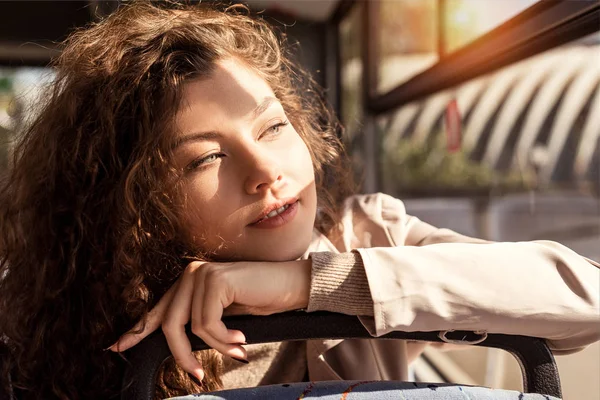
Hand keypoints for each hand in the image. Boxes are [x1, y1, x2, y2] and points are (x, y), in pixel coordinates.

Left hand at [109, 259, 310, 380]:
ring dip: (216, 347)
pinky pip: (207, 325)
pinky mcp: (215, 281)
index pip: (159, 309)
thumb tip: (178, 346)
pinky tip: (242, 337)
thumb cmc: (261, 301)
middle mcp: (191, 273)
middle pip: (169, 324)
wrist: (291, 286)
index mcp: (189, 281)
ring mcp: (202, 274)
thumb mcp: (223, 317)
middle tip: (199, 377)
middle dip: (182, 355)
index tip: (118, 348)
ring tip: (239, 348)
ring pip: (191, 328)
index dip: (137, 330)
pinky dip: (223, 339)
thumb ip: (198, 323)